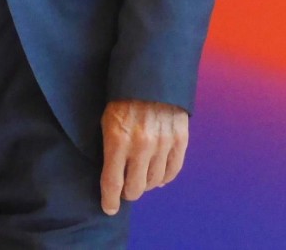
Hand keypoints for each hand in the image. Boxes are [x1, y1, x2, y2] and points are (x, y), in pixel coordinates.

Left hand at [99, 99, 187, 214]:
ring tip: (140, 180)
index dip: (110, 200)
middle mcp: (141, 145)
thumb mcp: (105, 119)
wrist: (150, 76)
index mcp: (117, 139)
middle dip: (128, 193)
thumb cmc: (121, 97)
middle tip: (125, 190)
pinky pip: (172, 171)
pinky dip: (163, 178)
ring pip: (154, 182)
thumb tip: (112, 173)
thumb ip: (109, 147)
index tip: (109, 208)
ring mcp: (163, 144)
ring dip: (145, 185)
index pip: (112, 182)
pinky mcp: (180, 141)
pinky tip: (157, 177)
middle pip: (135, 187)